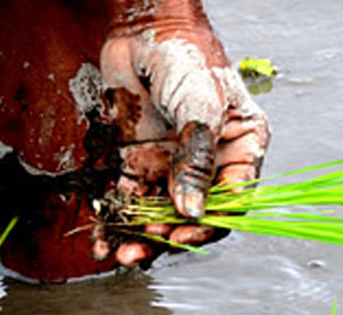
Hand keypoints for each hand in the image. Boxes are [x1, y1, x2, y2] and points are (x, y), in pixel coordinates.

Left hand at [94, 21, 270, 263]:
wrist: (142, 32)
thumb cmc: (186, 57)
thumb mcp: (199, 106)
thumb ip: (195, 158)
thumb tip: (190, 209)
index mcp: (240, 147)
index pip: (233, 199)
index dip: (210, 224)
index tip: (183, 235)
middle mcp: (207, 163)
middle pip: (192, 215)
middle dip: (169, 238)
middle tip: (145, 248)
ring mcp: (170, 165)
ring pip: (158, 214)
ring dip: (140, 239)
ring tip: (121, 254)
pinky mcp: (136, 163)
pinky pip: (126, 201)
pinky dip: (114, 223)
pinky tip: (102, 244)